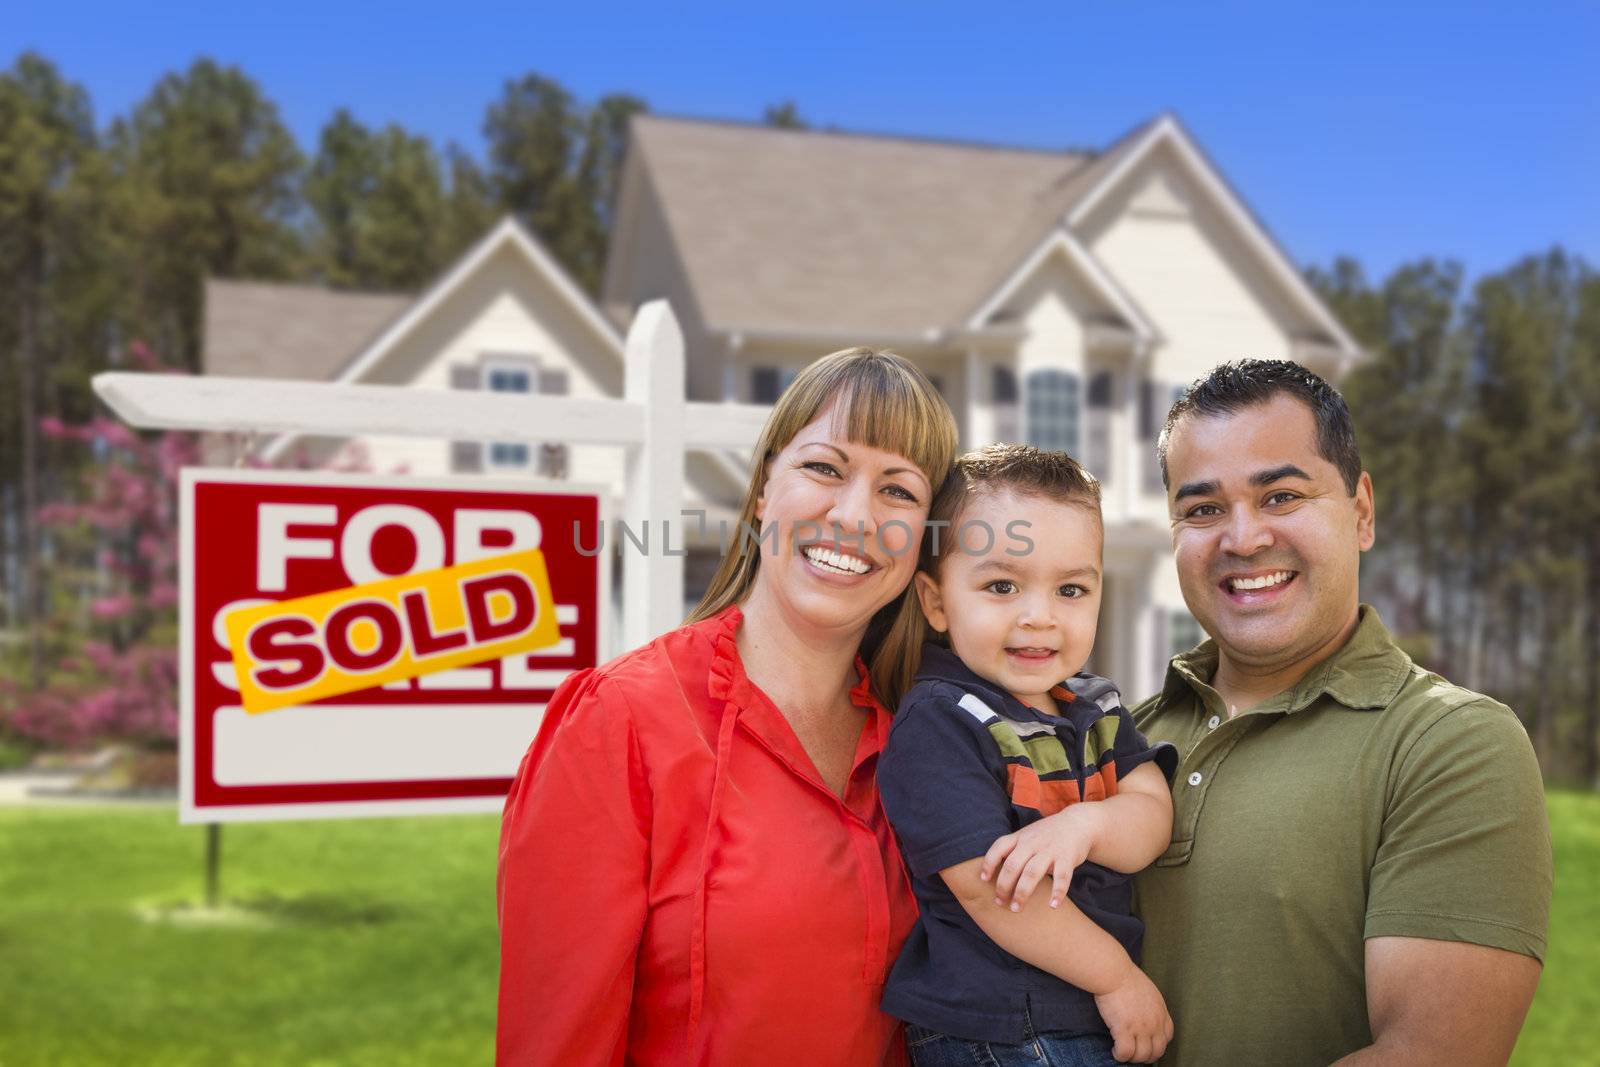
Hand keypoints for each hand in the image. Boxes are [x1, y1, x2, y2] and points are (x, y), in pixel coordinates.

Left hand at [980, 804, 1101, 910]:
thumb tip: (993, 873)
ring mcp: (1050, 850)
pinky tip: (1052, 906)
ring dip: (1022, 892)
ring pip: (1032, 872)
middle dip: (1003, 886)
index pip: (999, 847)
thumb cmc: (1047, 834)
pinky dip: (1057, 892)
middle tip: (999, 903)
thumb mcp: (1027, 835)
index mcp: (1020, 837)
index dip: (988, 863)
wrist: (1078, 823)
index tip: (983, 879)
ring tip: (1016, 909)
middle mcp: (1032, 843)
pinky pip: (1062, 877)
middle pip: (1012, 865)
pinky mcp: (1067, 857)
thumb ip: (1013, 849)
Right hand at [1094, 966, 1172, 1062]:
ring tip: (1123, 1053)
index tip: (1147, 1043)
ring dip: (1132, 1058)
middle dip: (1146, 1056)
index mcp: (1161, 1012)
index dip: (1157, 1044)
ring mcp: (1141, 1028)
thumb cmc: (1125, 976)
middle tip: (1134, 1053)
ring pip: (1142, 1056)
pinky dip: (1120, 1055)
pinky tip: (1115, 1050)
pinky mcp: (1124, 1030)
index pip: (1167, 1037)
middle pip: (1157, 1051)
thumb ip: (1150, 1005)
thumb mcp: (1147, 990)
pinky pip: (1125, 1053)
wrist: (1114, 973)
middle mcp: (1154, 1023)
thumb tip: (1143, 1012)